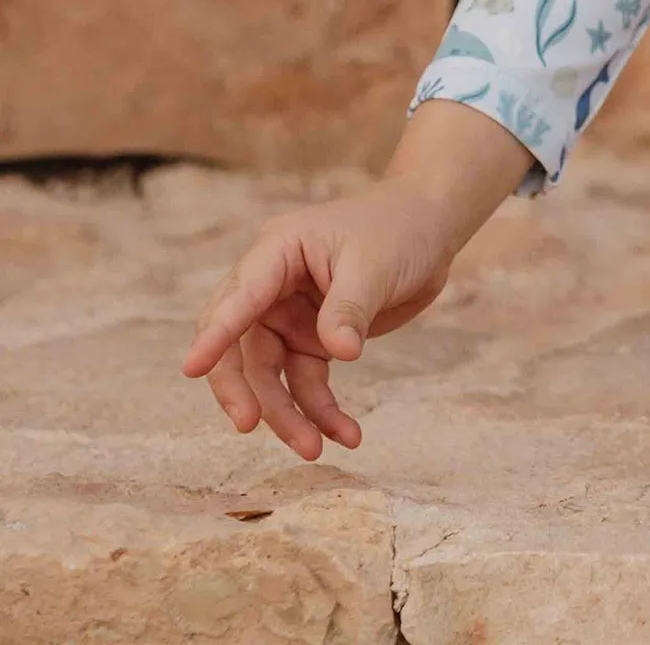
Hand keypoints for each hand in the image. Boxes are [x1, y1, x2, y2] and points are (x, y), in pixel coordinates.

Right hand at [180, 178, 461, 458]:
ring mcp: (290, 316)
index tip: (192, 368)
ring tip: (315, 448)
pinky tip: (345, 434)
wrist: (432, 226)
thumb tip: (339, 354)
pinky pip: (306, 383)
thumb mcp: (375, 265)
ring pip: (271, 376)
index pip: (238, 297)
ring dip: (288, 414)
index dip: (215, 333)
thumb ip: (349, 309)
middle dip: (243, 388)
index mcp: (278, 252)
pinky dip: (320, 410)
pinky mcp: (313, 338)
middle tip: (249, 425)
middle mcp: (273, 287)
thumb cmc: (399, 229)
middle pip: (239, 346)